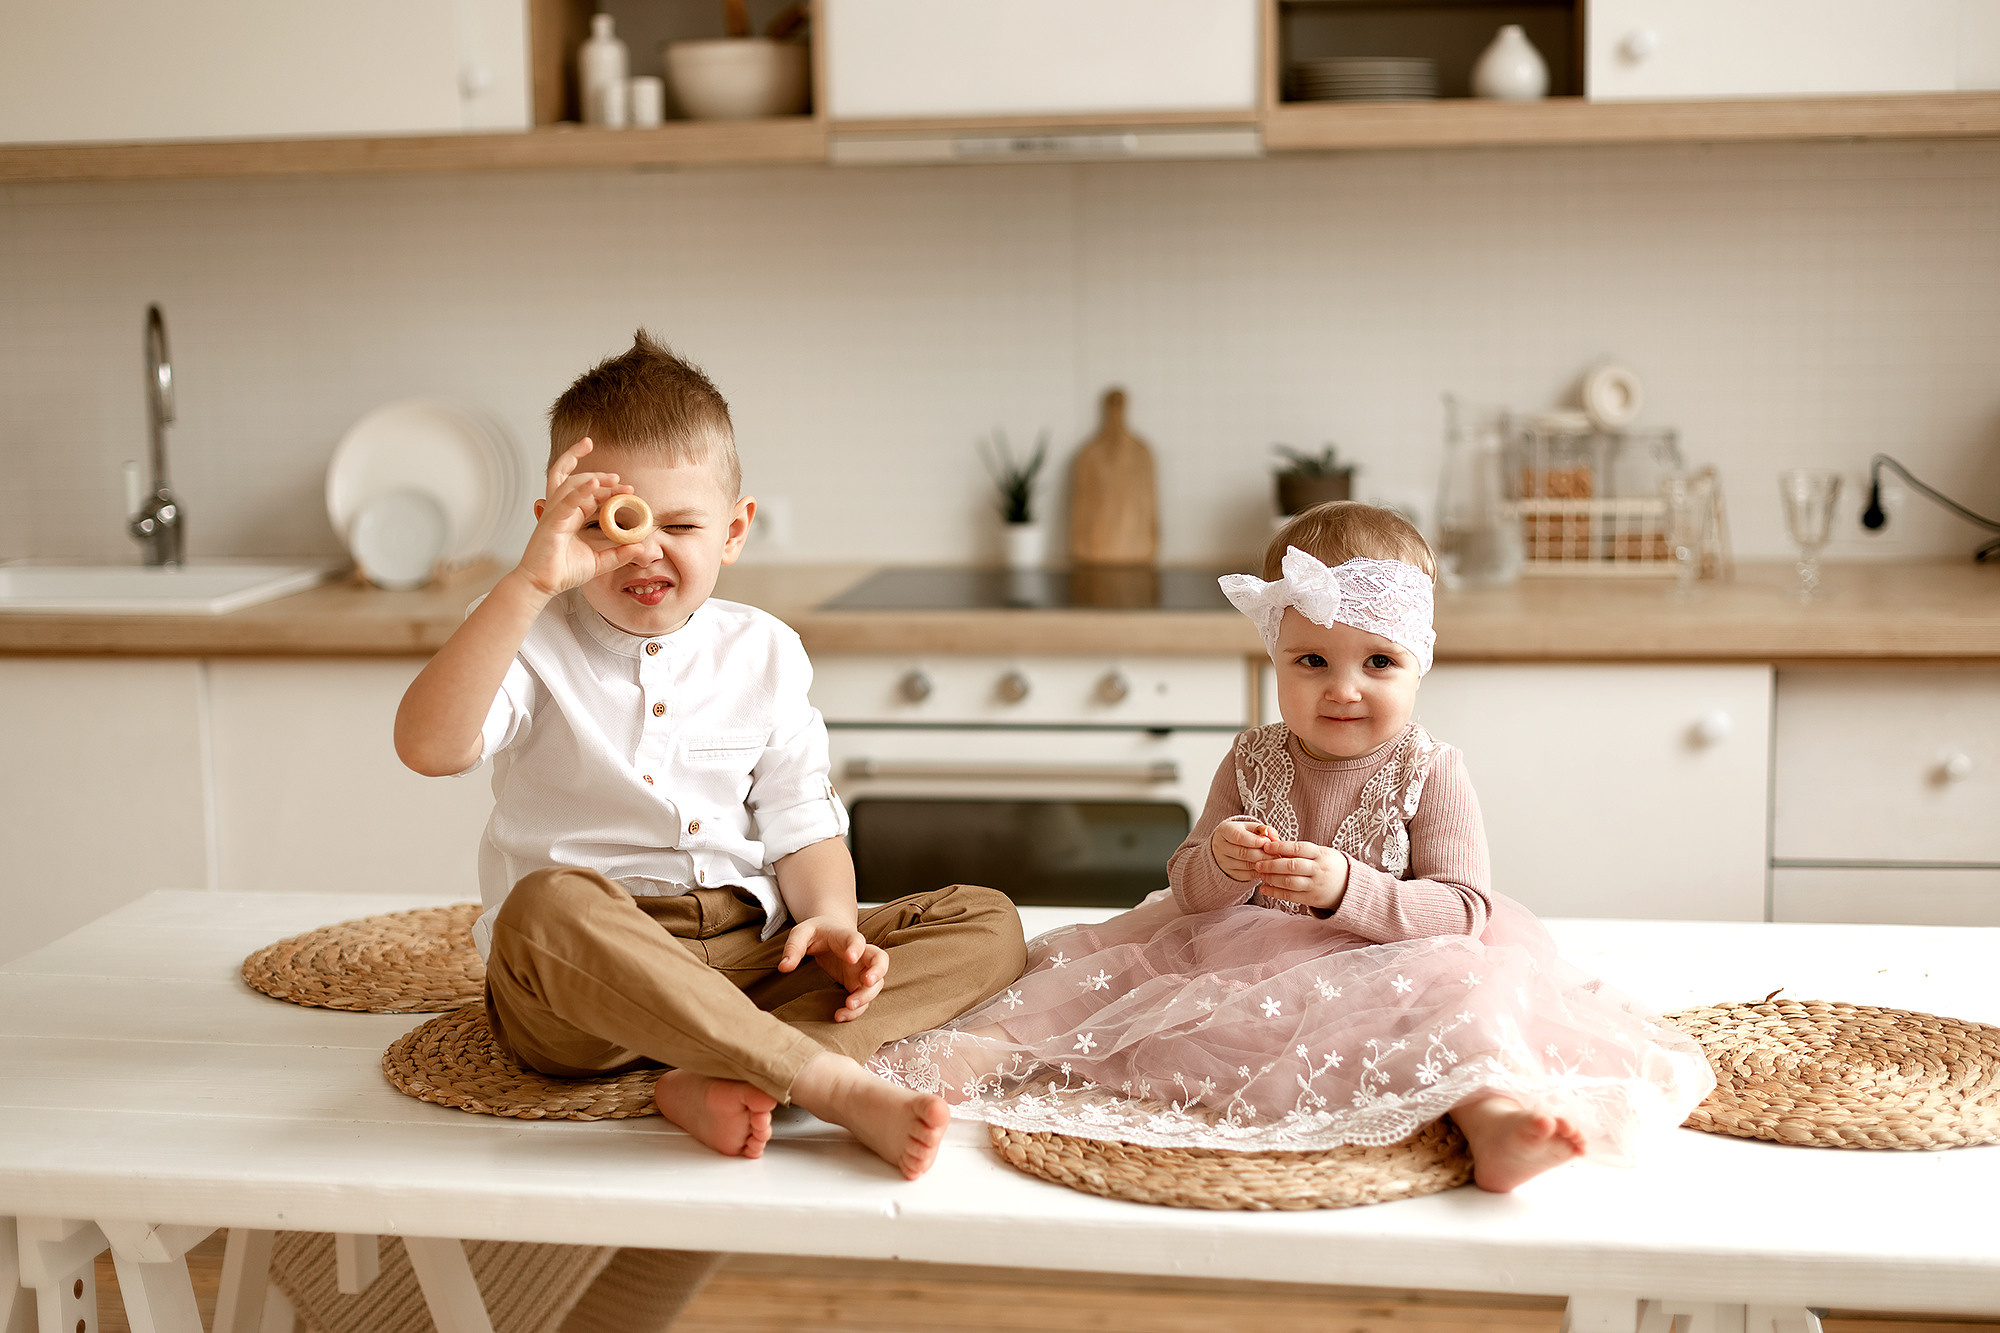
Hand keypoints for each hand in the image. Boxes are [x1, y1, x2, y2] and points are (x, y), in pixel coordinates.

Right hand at [516, 438, 650, 597]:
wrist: (542, 585)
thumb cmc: (562, 572)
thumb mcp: (598, 562)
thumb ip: (618, 554)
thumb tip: (640, 548)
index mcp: (572, 517)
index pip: (591, 496)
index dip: (609, 490)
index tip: (629, 491)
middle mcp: (563, 512)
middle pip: (581, 484)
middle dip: (602, 479)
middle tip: (625, 484)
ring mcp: (555, 514)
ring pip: (571, 485)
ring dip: (592, 477)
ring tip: (614, 478)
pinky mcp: (551, 521)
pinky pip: (566, 501)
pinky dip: (580, 490)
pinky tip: (594, 483)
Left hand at [778, 916, 887, 1020]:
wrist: (829, 933)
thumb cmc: (816, 932)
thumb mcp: (801, 933)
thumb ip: (793, 947)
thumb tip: (784, 967)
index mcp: (844, 936)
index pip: (856, 939)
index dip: (856, 947)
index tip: (851, 957)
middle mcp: (859, 954)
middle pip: (880, 960)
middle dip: (877, 972)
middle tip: (867, 982)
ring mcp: (860, 970)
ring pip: (875, 984)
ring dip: (866, 996)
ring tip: (848, 1006)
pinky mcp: (856, 984)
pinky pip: (863, 999)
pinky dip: (856, 1010)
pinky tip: (840, 1016)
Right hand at [1209, 818, 1271, 882]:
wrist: (1228, 846)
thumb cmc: (1243, 834)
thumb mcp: (1251, 827)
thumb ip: (1263, 830)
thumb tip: (1274, 839)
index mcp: (1224, 830)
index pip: (1238, 837)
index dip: (1255, 841)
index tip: (1268, 842)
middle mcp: (1220, 846)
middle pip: (1243, 853)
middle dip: (1262, 854)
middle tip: (1277, 855)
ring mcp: (1223, 862)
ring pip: (1246, 865)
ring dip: (1263, 864)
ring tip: (1275, 861)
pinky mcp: (1230, 873)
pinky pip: (1247, 875)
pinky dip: (1259, 872)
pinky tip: (1268, 869)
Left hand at [1252, 837, 1349, 912]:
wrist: (1349, 886)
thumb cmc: (1329, 865)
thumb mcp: (1321, 853)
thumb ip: (1300, 850)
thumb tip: (1274, 843)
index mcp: (1321, 854)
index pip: (1299, 848)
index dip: (1281, 847)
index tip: (1265, 847)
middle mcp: (1319, 870)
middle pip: (1292, 866)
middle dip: (1272, 865)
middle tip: (1258, 863)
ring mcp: (1316, 885)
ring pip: (1290, 882)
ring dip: (1272, 879)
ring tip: (1261, 875)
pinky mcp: (1312, 899)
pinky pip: (1291, 896)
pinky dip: (1275, 893)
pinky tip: (1264, 889)